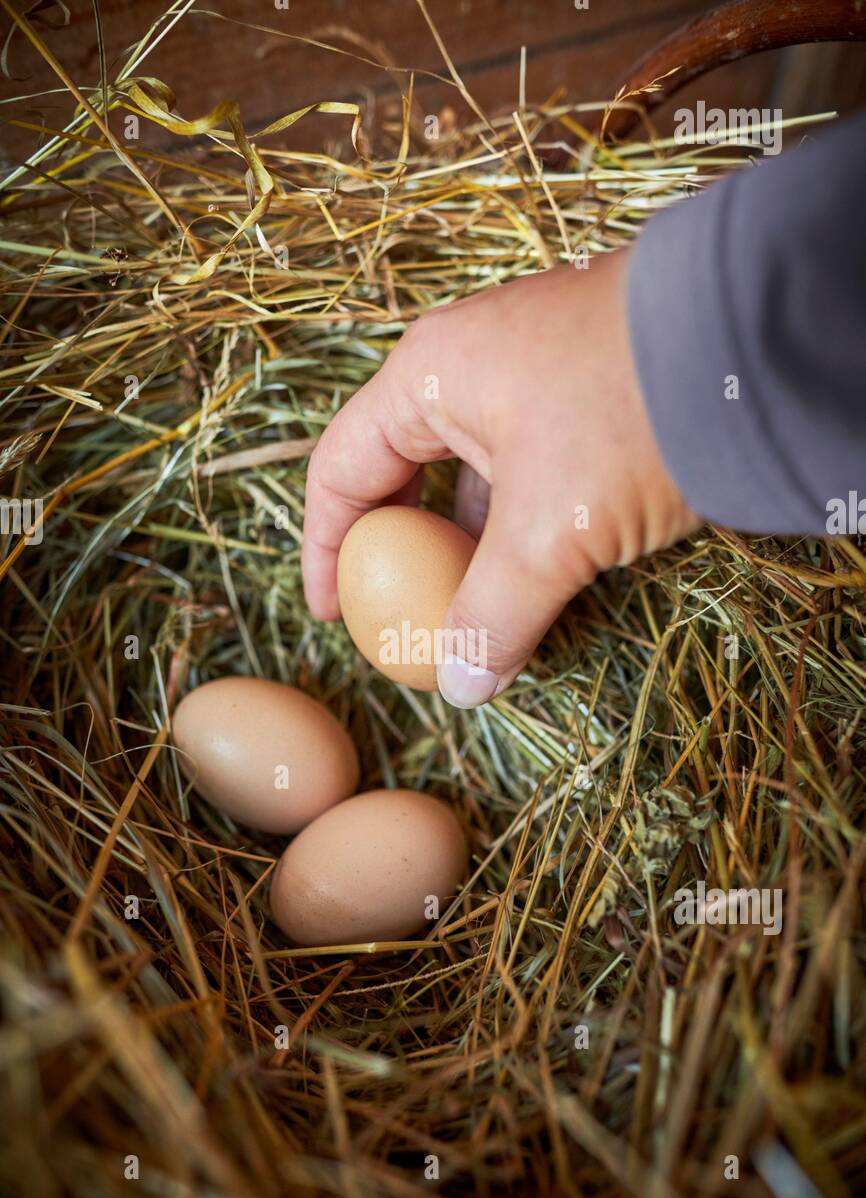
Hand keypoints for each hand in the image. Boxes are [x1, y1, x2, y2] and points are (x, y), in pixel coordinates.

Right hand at [301, 247, 699, 707]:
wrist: (761, 336)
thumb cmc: (631, 414)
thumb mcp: (552, 530)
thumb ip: (495, 611)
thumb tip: (461, 685)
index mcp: (431, 374)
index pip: (343, 468)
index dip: (326, 548)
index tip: (332, 615)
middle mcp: (473, 363)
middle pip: (407, 471)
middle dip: (405, 552)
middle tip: (408, 617)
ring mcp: (536, 371)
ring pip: (478, 476)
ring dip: (475, 546)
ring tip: (483, 610)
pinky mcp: (592, 388)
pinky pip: (532, 470)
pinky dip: (526, 527)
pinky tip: (546, 574)